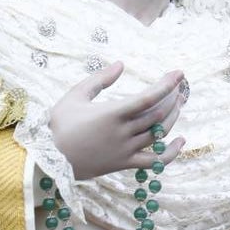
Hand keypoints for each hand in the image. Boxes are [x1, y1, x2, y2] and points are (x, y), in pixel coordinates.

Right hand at [48, 62, 185, 179]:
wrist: (49, 160)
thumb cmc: (59, 125)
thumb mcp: (75, 96)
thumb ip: (99, 79)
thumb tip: (120, 64)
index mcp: (112, 113)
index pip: (148, 97)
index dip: (166, 84)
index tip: (179, 73)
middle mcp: (123, 132)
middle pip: (158, 114)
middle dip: (172, 97)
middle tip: (179, 86)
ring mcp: (125, 150)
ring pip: (159, 133)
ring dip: (173, 117)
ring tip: (179, 103)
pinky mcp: (124, 164)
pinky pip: (154, 162)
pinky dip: (171, 153)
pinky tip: (181, 141)